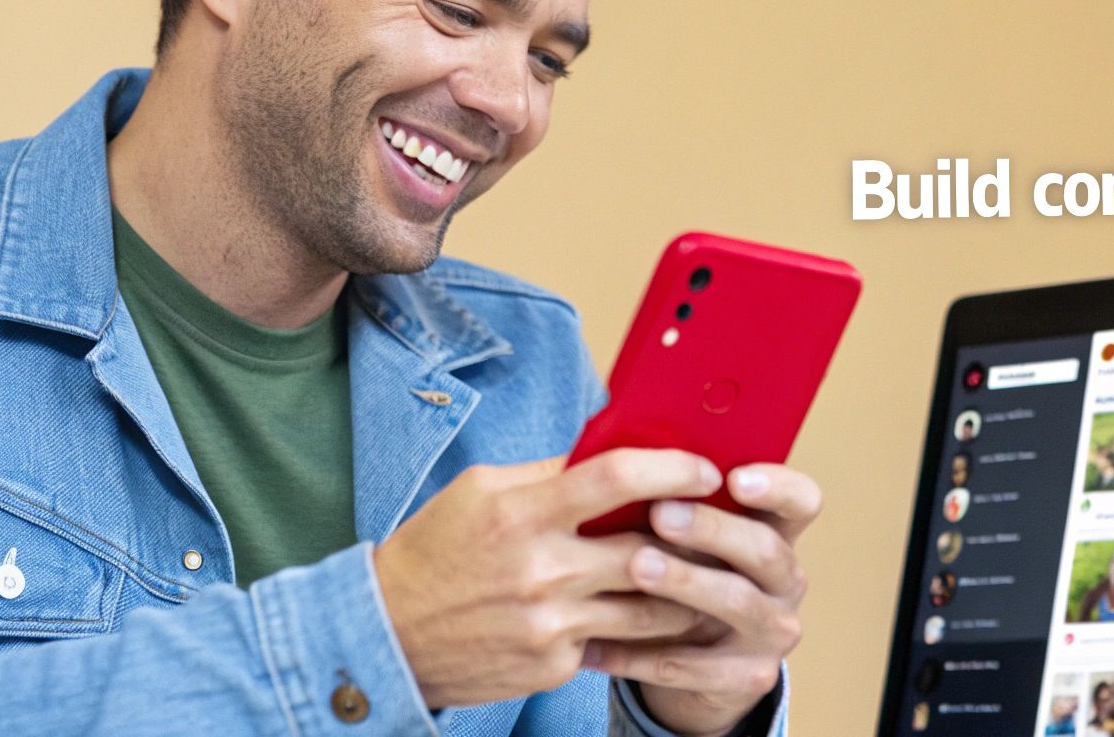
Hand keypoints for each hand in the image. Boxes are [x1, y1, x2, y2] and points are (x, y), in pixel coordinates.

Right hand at [372, 449, 722, 706]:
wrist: (387, 638)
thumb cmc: (436, 552)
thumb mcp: (480, 491)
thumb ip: (548, 473)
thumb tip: (611, 447)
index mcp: (521, 514)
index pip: (615, 479)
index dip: (672, 468)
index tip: (706, 469)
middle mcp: (541, 571)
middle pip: (649, 549)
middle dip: (696, 537)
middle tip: (726, 524)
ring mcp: (550, 625)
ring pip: (650, 607)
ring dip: (687, 589)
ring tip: (708, 572)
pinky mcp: (553, 666)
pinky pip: (616, 643)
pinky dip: (637, 628)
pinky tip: (656, 614)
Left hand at [583, 463, 820, 736]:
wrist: (696, 660)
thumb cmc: (683, 571)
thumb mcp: (688, 537)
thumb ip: (673, 498)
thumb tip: (614, 450)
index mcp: (776, 531)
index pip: (802, 500)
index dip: (777, 487)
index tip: (735, 477)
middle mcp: (785, 579)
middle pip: (766, 549)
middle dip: (714, 529)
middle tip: (663, 513)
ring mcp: (772, 630)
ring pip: (737, 603)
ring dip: (685, 582)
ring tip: (636, 566)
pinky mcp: (748, 676)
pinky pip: (695, 666)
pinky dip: (644, 654)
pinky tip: (598, 642)